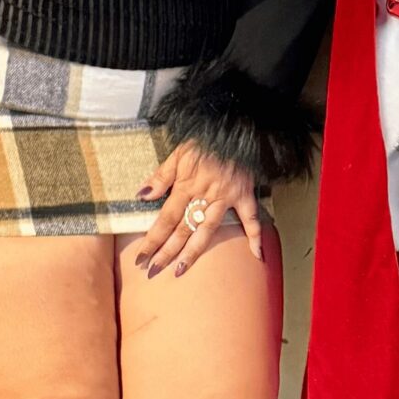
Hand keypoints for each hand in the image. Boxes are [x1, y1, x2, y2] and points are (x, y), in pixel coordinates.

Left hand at [132, 142, 263, 277]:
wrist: (234, 128)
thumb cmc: (205, 139)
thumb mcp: (178, 152)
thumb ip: (161, 176)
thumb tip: (142, 195)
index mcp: (186, 186)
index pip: (165, 219)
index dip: (152, 239)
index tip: (141, 257)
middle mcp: (204, 196)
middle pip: (182, 229)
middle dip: (166, 252)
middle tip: (153, 271)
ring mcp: (225, 198)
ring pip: (207, 230)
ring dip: (193, 252)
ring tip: (181, 270)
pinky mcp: (244, 195)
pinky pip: (251, 219)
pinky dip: (255, 236)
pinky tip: (256, 255)